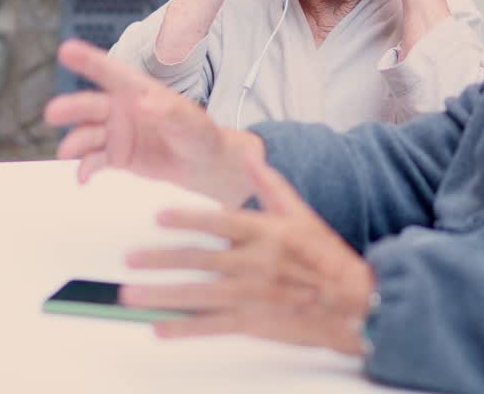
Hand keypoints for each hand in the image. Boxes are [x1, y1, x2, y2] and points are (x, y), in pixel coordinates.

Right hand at [44, 39, 258, 205]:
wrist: (203, 166)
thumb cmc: (201, 136)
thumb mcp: (192, 125)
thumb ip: (170, 113)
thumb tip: (146, 102)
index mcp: (140, 91)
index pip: (112, 72)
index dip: (88, 60)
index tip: (66, 50)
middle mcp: (122, 108)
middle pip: (91, 104)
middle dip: (71, 107)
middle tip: (54, 113)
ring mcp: (116, 132)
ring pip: (87, 133)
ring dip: (75, 142)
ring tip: (67, 153)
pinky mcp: (115, 155)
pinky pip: (93, 160)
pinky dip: (85, 168)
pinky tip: (83, 177)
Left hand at [121, 150, 375, 355]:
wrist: (355, 303)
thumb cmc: (327, 258)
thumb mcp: (301, 214)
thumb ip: (271, 185)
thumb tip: (250, 155)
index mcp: (266, 233)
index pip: (220, 222)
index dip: (187, 218)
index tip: (158, 217)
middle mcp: (255, 263)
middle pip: (199, 259)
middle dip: (160, 260)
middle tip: (128, 259)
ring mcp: (252, 295)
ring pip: (198, 294)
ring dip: (161, 294)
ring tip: (130, 293)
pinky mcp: (254, 322)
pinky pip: (212, 326)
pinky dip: (184, 328)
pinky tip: (160, 327)